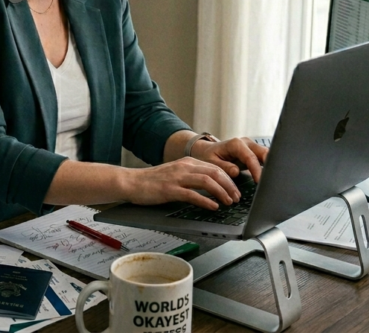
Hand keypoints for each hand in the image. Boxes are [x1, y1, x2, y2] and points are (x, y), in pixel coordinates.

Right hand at [123, 158, 240, 210]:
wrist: (131, 182)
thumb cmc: (152, 181)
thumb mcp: (175, 174)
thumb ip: (191, 178)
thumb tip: (211, 187)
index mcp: (187, 162)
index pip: (215, 167)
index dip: (229, 179)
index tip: (236, 190)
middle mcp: (184, 167)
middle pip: (215, 172)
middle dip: (230, 186)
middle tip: (237, 197)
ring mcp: (177, 178)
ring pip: (207, 181)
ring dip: (221, 192)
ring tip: (229, 202)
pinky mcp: (170, 190)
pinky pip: (192, 194)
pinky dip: (206, 200)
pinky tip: (213, 206)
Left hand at [191, 137, 267, 181]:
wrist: (207, 150)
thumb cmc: (208, 156)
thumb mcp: (212, 162)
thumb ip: (224, 167)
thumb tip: (236, 172)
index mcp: (236, 144)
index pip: (251, 157)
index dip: (256, 170)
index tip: (259, 182)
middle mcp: (246, 143)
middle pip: (263, 152)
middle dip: (269, 166)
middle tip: (270, 181)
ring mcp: (251, 146)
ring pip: (266, 154)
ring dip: (270, 166)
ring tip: (271, 180)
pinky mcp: (253, 152)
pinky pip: (263, 158)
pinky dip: (267, 166)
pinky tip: (268, 177)